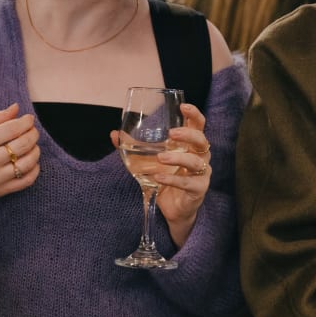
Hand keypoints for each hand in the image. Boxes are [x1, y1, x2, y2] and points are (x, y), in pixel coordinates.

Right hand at [0, 103, 40, 205]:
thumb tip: (16, 108)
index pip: (11, 129)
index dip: (25, 122)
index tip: (29, 119)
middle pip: (22, 144)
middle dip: (33, 134)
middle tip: (32, 130)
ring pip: (28, 162)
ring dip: (35, 151)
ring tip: (32, 145)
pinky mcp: (1, 191)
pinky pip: (27, 180)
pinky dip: (34, 169)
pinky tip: (31, 162)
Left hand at [112, 102, 210, 247]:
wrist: (171, 209)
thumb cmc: (163, 178)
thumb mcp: (145, 160)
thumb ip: (132, 146)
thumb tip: (113, 134)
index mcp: (189, 145)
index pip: (198, 125)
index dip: (194, 114)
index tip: (183, 106)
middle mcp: (199, 157)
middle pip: (201, 140)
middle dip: (188, 134)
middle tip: (172, 134)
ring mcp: (201, 174)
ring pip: (195, 161)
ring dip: (177, 158)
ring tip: (161, 158)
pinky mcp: (198, 190)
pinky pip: (188, 183)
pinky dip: (172, 179)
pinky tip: (158, 178)